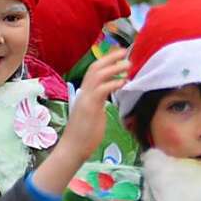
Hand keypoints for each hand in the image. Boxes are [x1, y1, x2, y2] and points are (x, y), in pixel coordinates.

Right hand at [31, 49, 129, 195]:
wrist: (73, 149)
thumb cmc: (85, 133)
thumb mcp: (94, 111)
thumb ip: (100, 99)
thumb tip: (111, 90)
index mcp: (85, 93)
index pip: (94, 70)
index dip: (106, 60)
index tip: (119, 53)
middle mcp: (84, 93)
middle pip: (95, 68)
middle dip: (110, 57)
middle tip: (125, 52)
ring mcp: (85, 99)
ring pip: (97, 75)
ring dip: (114, 68)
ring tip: (128, 64)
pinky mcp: (89, 107)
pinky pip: (101, 90)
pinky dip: (113, 83)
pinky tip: (123, 82)